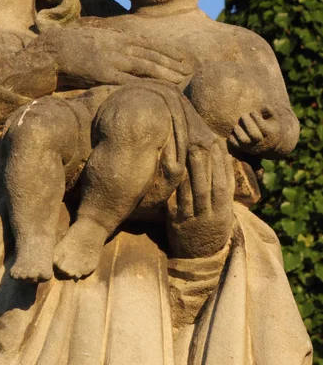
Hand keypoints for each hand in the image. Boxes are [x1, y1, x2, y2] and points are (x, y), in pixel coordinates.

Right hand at [39, 24, 192, 87]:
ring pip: (145, 66)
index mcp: (118, 37)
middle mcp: (119, 46)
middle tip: (189, 69)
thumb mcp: (98, 37)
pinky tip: (156, 89)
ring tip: (180, 79)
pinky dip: (144, 84)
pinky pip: (128, 80)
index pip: (149, 43)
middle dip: (172, 62)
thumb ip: (114, 42)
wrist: (54, 50)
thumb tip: (128, 46)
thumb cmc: (74, 46)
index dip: (168, 50)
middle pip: (151, 55)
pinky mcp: (104, 74)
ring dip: (164, 72)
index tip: (182, 55)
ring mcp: (112, 60)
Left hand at [167, 141, 234, 257]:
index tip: (217, 145)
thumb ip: (225, 186)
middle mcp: (209, 217)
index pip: (224, 186)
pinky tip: (173, 172)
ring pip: (192, 194)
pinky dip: (175, 187)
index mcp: (224, 213)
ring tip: (186, 152)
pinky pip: (176, 202)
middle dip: (203, 165)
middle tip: (197, 143)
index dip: (222, 165)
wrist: (200, 257)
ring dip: (189, 172)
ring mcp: (192, 220)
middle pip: (207, 188)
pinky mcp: (176, 222)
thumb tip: (226, 157)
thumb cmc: (213, 224)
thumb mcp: (224, 209)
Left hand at [228, 108, 281, 155]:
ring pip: (244, 140)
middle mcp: (261, 142)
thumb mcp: (274, 120)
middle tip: (243, 115)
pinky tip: (234, 131)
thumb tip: (263, 106)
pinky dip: (232, 138)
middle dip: (247, 123)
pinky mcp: (243, 149)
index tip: (252, 112)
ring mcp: (252, 147)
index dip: (256, 117)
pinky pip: (235, 145)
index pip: (262, 126)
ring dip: (238, 130)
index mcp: (270, 134)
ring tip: (237, 125)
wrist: (269, 146)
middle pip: (253, 135)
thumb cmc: (270, 128)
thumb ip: (270, 112)